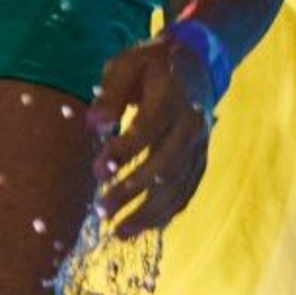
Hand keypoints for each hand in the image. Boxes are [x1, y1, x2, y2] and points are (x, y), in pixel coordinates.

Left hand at [87, 34, 216, 238]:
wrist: (197, 63)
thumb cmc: (153, 64)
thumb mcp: (127, 64)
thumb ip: (110, 92)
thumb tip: (94, 123)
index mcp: (173, 96)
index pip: (149, 129)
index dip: (124, 152)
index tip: (97, 170)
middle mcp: (192, 124)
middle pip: (165, 164)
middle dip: (132, 190)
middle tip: (102, 210)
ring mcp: (201, 144)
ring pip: (178, 185)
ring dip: (149, 212)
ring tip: (119, 231)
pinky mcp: (202, 158)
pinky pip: (188, 190)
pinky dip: (168, 212)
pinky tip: (145, 227)